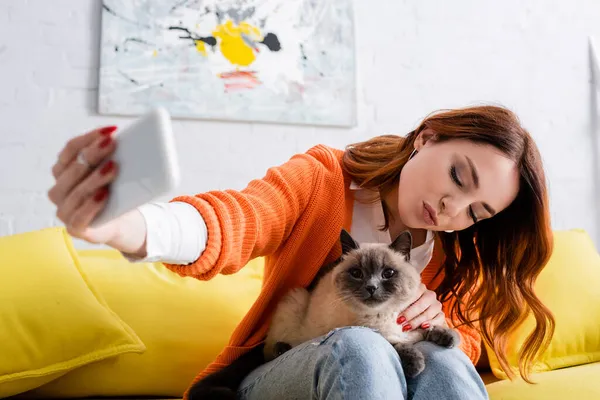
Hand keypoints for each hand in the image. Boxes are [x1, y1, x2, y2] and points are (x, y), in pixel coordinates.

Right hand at [48, 126, 120, 243]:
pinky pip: (79, 217)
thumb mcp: (112, 172)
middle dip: (93, 154)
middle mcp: (59, 190)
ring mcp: (64, 210)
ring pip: (76, 192)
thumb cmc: (115, 193)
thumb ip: (112, 156)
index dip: (88, 138)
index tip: (111, 131)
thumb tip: (129, 138)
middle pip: (73, 168)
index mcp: (64, 171)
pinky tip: (103, 194)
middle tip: (112, 144)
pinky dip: (91, 204)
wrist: (123, 222)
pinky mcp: (75, 228)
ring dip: (94, 177)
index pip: (70, 149)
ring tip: (113, 167)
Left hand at [396, 283, 446, 331]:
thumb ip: (399, 303)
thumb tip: (390, 308)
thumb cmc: (406, 309)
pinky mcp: (441, 314)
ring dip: (417, 320)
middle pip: (422, 303)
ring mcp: (436, 304)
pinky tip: (423, 327)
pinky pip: (439, 318)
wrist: (418, 318)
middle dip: (410, 314)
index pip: (414, 292)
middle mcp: (429, 294)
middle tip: (400, 322)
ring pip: (430, 311)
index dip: (405, 303)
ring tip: (407, 327)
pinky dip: (431, 323)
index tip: (396, 313)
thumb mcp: (402, 304)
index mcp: (419, 288)